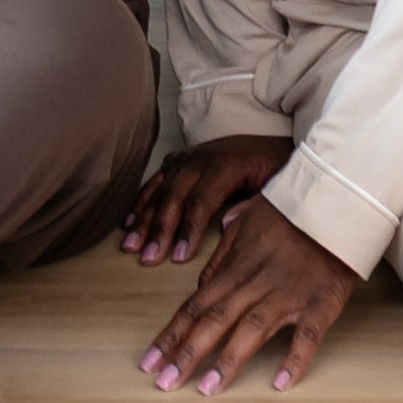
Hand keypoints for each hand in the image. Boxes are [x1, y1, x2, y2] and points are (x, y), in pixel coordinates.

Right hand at [120, 131, 287, 265]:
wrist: (272, 143)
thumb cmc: (274, 170)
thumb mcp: (274, 188)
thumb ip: (253, 207)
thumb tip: (226, 227)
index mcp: (225, 166)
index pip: (200, 201)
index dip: (188, 230)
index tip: (178, 258)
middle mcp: (200, 159)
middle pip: (173, 196)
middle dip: (158, 229)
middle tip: (147, 259)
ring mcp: (186, 157)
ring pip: (159, 189)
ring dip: (142, 219)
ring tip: (130, 246)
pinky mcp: (179, 159)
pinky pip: (155, 181)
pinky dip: (140, 202)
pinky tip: (128, 222)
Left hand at [140, 190, 355, 397]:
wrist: (334, 204)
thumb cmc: (288, 213)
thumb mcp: (245, 222)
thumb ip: (222, 256)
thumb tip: (200, 284)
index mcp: (235, 269)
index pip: (195, 306)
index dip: (171, 335)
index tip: (148, 361)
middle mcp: (255, 285)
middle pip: (214, 322)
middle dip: (186, 353)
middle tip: (162, 383)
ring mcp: (287, 297)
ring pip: (251, 331)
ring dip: (227, 361)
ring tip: (205, 389)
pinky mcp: (319, 306)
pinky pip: (306, 337)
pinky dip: (294, 359)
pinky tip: (280, 383)